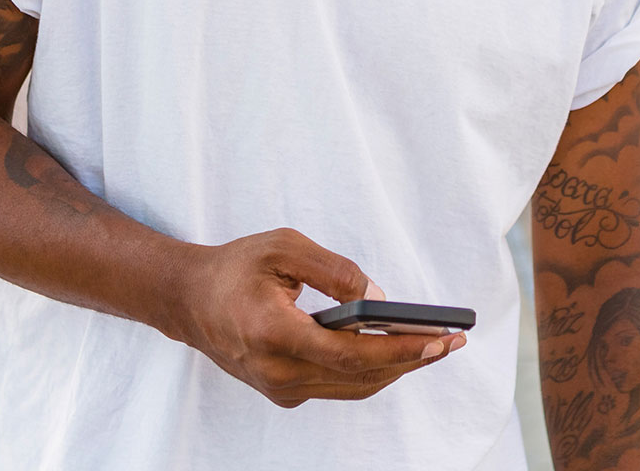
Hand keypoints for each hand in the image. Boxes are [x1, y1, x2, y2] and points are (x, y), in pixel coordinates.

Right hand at [169, 228, 465, 407]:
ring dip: (397, 368)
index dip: (400, 350)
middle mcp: (277, 373)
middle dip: (412, 359)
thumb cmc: (234, 268)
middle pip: (361, 376)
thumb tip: (378, 297)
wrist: (186, 301)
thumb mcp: (283, 247)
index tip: (439, 338)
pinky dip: (371, 370)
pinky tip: (398, 350)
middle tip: (453, 340)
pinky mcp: (283, 391)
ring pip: (353, 386)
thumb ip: (333, 270)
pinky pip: (338, 384)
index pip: (351, 355)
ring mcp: (280, 389)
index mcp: (274, 335)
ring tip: (436, 344)